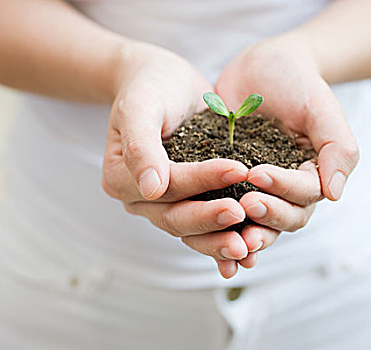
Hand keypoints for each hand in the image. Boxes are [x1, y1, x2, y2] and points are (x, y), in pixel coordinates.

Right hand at [101, 41, 251, 277]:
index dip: (200, 181)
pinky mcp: (188, 201)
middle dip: (210, 218)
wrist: (165, 83)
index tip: (237, 169)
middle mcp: (140, 198)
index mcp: (120, 177)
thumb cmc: (150, 86)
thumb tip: (150, 189)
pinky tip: (250, 245)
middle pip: (175, 218)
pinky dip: (225, 234)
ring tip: (248, 245)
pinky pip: (205, 225)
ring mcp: (164, 204)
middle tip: (243, 213)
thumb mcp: (140, 106)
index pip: (164, 186)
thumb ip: (141, 145)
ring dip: (218, 239)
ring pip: (190, 230)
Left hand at [215, 34, 358, 262]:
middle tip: (243, 205)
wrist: (262, 66)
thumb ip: (337, 148)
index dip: (282, 189)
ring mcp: (256, 189)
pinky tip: (199, 230)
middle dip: (265, 216)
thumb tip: (335, 195)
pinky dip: (216, 224)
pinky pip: (224, 207)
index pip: (303, 194)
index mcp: (312, 175)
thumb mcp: (321, 109)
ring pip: (255, 221)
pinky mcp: (228, 184)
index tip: (257, 174)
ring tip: (225, 233)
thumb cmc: (297, 82)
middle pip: (283, 217)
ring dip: (243, 232)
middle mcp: (286, 188)